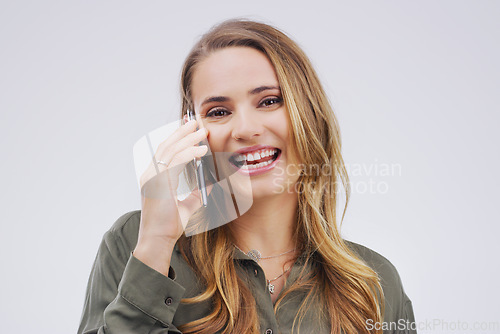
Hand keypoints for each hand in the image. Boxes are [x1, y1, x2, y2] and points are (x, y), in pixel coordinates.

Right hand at [133, 119, 209, 274]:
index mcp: (153, 177)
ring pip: (171, 150)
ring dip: (187, 138)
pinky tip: (202, 150)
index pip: (165, 152)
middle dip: (182, 132)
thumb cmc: (169, 225)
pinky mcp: (158, 182)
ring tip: (202, 131)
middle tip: (196, 123)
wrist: (158, 240)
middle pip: (166, 146)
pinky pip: (176, 161)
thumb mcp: (186, 205)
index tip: (190, 130)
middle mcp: (150, 174)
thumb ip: (195, 193)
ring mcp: (152, 177)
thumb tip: (207, 184)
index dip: (177, 139)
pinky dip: (189, 153)